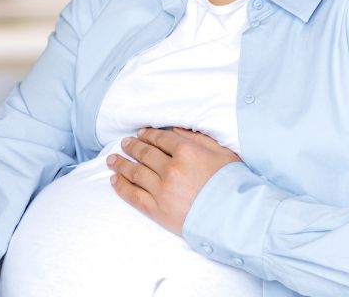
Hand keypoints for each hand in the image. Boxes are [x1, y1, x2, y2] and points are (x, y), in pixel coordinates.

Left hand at [108, 127, 241, 235]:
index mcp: (186, 151)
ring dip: (121, 164)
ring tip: (112, 159)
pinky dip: (121, 186)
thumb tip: (177, 130)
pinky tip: (114, 180)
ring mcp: (161, 190)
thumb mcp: (222, 153)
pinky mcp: (157, 210)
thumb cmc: (233, 184)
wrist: (236, 218)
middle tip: (124, 143)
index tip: (141, 134)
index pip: (161, 139)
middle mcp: (170, 168)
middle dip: (132, 147)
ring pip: (135, 172)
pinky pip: (133, 195)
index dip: (149, 135)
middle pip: (145, 153)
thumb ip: (198, 139)